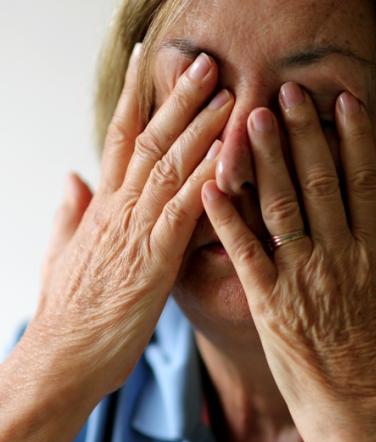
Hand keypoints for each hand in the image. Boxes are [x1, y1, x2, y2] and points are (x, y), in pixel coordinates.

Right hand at [15, 47, 232, 401]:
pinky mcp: (154, 259)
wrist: (63, 358)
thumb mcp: (65, 252)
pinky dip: (203, 180)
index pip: (120, 138)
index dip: (136, 97)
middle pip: (149, 140)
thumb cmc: (72, 311)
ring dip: (200, 128)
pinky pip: (182, 211)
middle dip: (178, 99)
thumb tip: (72, 178)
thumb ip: (73, 211)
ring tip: (226, 94)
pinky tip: (225, 156)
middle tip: (206, 65)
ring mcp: (135, 230)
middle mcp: (119, 208)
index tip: (149, 62)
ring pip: (168, 166)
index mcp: (104, 206)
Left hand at [202, 82, 375, 441]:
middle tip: (286, 91)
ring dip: (265, 158)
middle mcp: (339, 259)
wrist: (364, 420)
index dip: (355, 138)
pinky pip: (243, 252)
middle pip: (319, 181)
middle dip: (302, 132)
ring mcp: (301, 280)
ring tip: (250, 118)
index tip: (344, 102)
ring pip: (280, 206)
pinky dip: (226, 216)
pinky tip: (210, 184)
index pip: (365, 183)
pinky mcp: (269, 303)